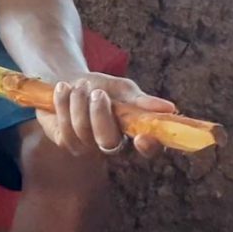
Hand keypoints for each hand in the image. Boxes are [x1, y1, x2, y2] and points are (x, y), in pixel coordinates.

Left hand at [37, 72, 176, 157]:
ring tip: (79, 85)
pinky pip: (63, 126)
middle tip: (98, 93)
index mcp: (133, 133)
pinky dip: (63, 102)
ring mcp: (86, 147)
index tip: (143, 137)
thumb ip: (140, 100)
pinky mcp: (64, 141)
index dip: (149, 148)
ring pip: (82, 131)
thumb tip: (169, 108)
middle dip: (101, 114)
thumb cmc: (100, 88)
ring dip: (79, 101)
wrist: (68, 81)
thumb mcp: (122, 89)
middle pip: (108, 142)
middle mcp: (110, 146)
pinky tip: (63, 89)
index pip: (149, 150)